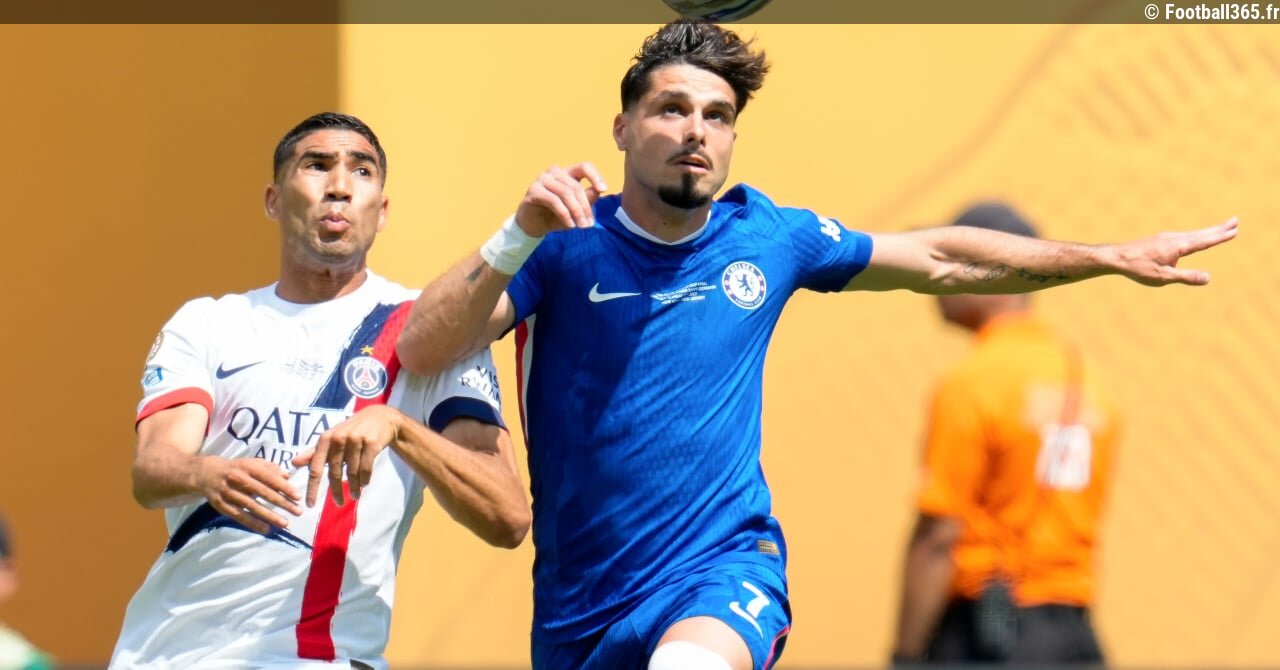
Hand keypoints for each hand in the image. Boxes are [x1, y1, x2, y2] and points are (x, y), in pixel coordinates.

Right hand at [196, 457, 301, 534]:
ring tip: (285, 523)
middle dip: (282, 503)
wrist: (206, 474)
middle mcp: (238, 479)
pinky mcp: (222, 506)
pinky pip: (240, 516)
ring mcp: (229, 493)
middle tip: (297, 511)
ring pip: (252, 506)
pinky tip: (266, 529)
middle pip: (262, 493)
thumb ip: (271, 468)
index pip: (269, 478)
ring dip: (270, 516)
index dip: (284, 487)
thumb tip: (287, 477)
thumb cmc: (237, 468)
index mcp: (247, 467)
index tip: (298, 496)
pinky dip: (253, 524)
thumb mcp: (252, 463)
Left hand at [292, 405, 403, 506]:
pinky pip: (366, 468)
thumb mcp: (332, 438)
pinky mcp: (371, 443)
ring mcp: (356, 440)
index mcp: (325, 439)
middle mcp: (339, 438)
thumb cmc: (352, 430)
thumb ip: (314, 452)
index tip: (310, 504)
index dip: (312, 488)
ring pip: (352, 472)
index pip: (316, 468)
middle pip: (335, 473)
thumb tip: (293, 463)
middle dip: (337, 491)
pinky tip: (365, 484)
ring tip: (356, 495)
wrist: (380, 417)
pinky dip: (365, 479)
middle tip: (339, 503)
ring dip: (354, 487)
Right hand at [514, 163, 607, 235]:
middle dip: (585, 207)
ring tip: (581, 226)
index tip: (604, 189)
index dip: (595, 176)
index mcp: (567, 173)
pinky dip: (564, 214)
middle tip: (589, 224)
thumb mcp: (576, 210)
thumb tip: (598, 190)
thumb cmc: (556, 215)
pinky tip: (570, 224)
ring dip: (576, 212)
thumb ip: (587, 199)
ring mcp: (543, 179)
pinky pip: (554, 201)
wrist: (534, 225)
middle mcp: (555, 172)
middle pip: (575, 186)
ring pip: (566, 193)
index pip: (584, 167)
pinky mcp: (534, 190)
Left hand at [1110, 217, 1237, 285]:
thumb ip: (1185, 277)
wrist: (1115, 257)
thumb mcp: (1162, 277)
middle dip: (1219, 228)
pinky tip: (1196, 238)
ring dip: (1209, 230)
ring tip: (1221, 228)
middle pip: (1201, 233)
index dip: (1220, 236)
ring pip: (1193, 234)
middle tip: (1235, 221)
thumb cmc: (1138, 268)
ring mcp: (1166, 237)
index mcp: (1177, 246)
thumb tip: (1208, 278)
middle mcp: (1174, 238)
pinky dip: (1196, 234)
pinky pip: (1184, 236)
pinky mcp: (1160, 240)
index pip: (1204, 241)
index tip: (1234, 230)